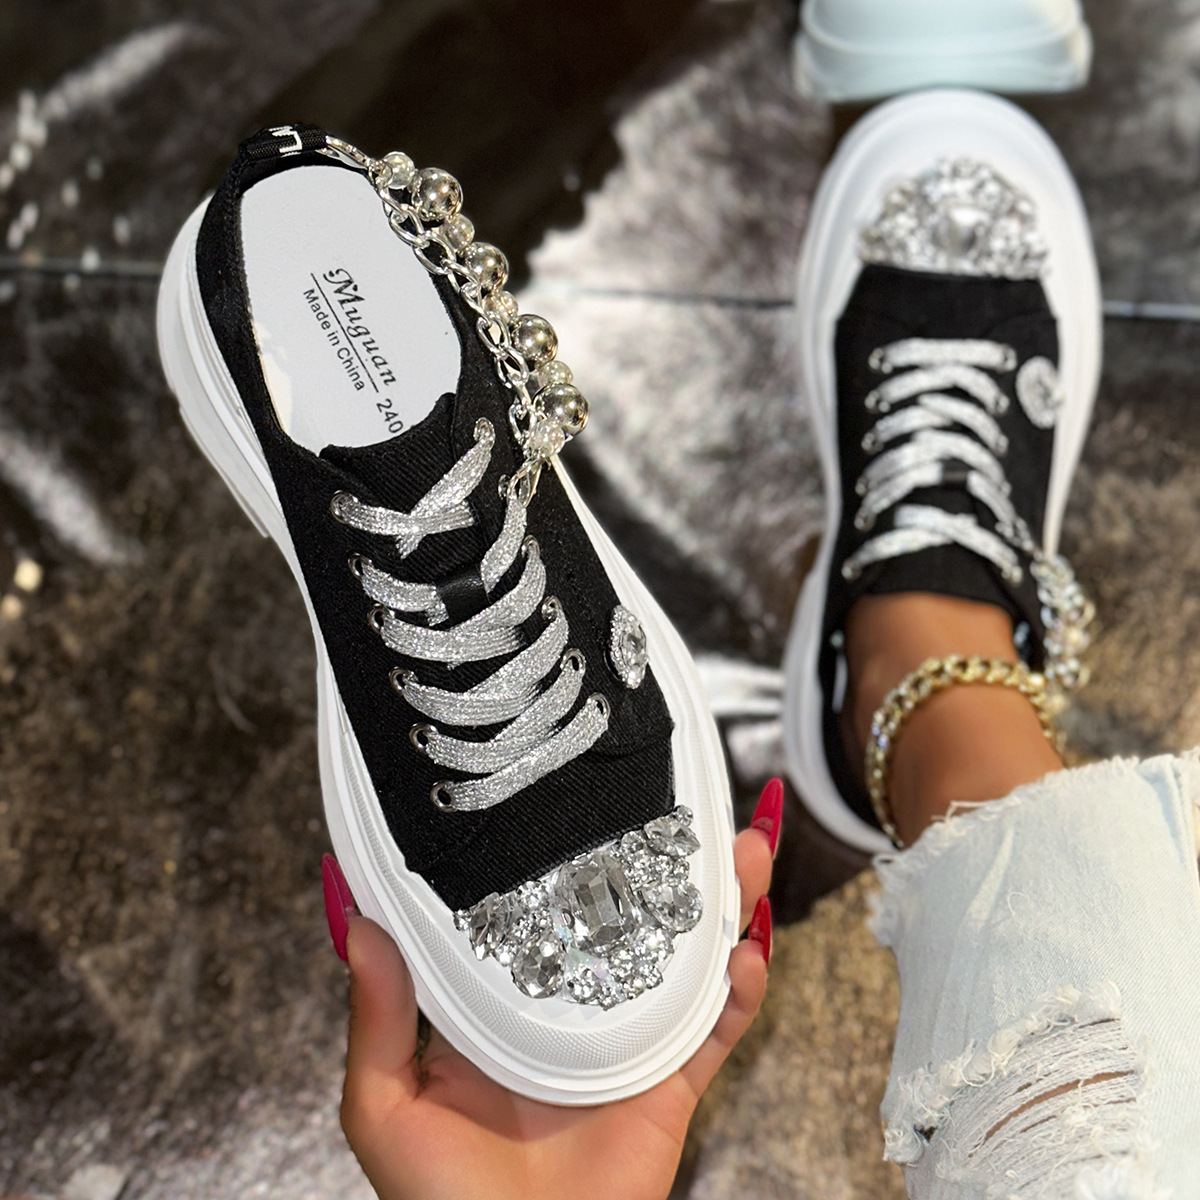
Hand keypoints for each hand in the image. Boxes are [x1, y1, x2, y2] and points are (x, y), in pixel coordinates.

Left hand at [331, 779, 780, 1199]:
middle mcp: (570, 1006)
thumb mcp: (385, 1106)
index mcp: (505, 1000)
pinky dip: (739, 993)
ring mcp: (625, 1041)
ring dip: (720, 906)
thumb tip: (357, 919)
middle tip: (690, 806)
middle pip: (627, 917)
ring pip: (684, 957)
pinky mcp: (668, 1085)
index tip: (580, 796)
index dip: (564, 853)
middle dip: (665, 861)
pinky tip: (746, 952)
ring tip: (743, 854)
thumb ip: (377, 1017)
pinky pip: (714, 1033)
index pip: (538, 905)